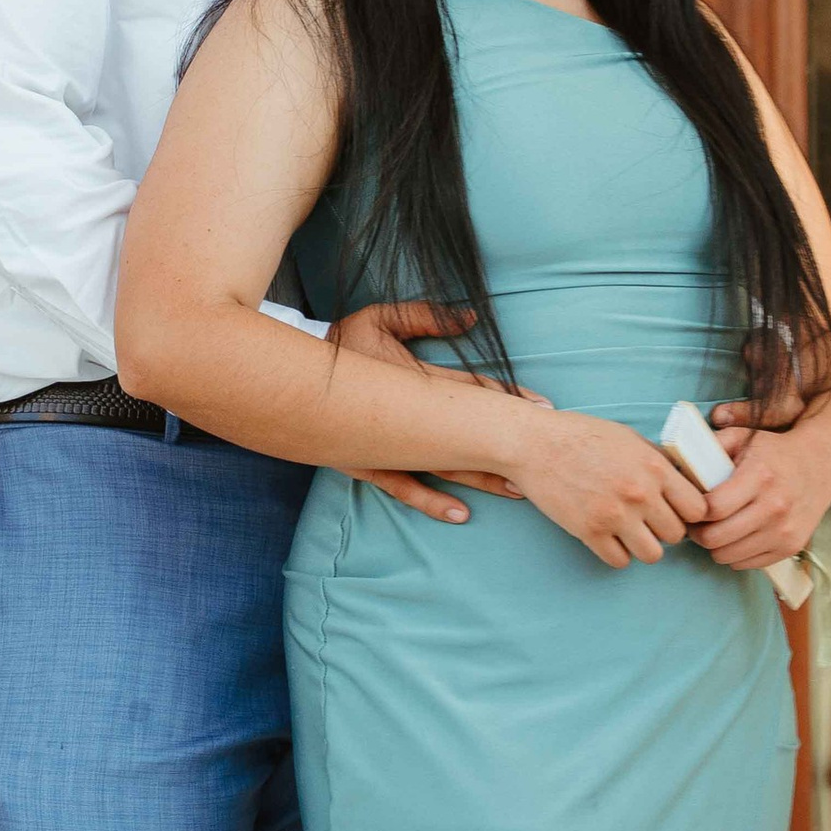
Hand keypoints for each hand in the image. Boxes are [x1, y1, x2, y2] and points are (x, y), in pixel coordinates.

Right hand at [338, 298, 537, 525]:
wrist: (287, 377)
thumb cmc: (338, 344)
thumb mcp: (379, 319)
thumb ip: (425, 315)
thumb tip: (472, 317)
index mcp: (413, 379)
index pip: (472, 390)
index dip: (508, 398)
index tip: (541, 407)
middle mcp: (406, 419)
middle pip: (467, 435)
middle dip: (506, 447)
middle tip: (543, 456)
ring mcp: (388, 446)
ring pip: (444, 467)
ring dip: (482, 479)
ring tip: (516, 491)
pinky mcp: (369, 464)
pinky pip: (405, 487)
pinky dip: (432, 501)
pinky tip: (460, 514)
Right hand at [510, 407, 706, 569]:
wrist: (536, 444)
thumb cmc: (583, 436)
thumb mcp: (629, 438)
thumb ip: (658, 461)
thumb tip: (683, 484)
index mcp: (654, 467)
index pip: (698, 509)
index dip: (690, 513)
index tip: (677, 511)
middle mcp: (639, 493)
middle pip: (676, 535)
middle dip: (665, 530)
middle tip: (649, 521)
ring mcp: (614, 515)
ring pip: (653, 555)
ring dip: (644, 546)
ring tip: (632, 533)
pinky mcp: (589, 532)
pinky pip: (619, 561)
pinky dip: (617, 554)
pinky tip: (610, 538)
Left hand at [699, 406, 830, 570]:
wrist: (820, 465)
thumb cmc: (774, 452)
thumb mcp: (743, 437)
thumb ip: (709, 447)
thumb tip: (676, 465)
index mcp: (759, 476)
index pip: (712, 508)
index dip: (693, 512)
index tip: (689, 507)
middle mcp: (774, 506)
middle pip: (716, 538)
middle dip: (698, 533)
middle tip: (696, 524)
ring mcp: (784, 531)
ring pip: (728, 556)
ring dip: (714, 546)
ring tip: (714, 530)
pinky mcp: (791, 547)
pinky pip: (746, 564)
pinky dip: (734, 555)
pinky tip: (736, 537)